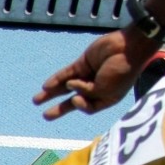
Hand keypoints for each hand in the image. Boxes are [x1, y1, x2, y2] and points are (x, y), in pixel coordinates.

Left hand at [35, 29, 155, 119]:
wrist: (128, 48)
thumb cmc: (122, 72)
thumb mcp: (106, 91)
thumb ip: (87, 93)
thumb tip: (69, 88)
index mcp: (106, 98)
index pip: (88, 107)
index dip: (79, 105)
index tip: (76, 99)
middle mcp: (97, 88)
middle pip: (74, 99)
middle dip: (59, 108)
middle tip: (45, 116)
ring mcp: (89, 75)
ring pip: (67, 86)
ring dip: (52, 93)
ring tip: (36, 101)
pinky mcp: (83, 63)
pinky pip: (67, 72)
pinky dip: (57, 79)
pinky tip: (46, 86)